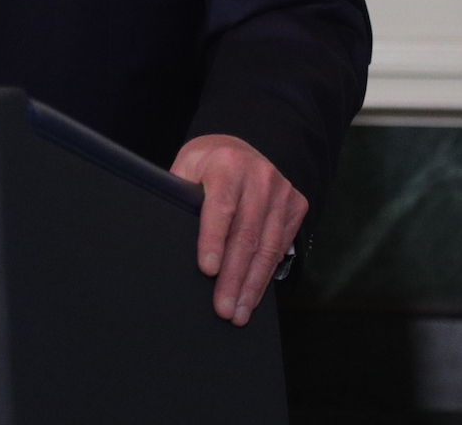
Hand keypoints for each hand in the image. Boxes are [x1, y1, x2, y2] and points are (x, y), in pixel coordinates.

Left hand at [170, 134, 305, 326]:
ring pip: (268, 247)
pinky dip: (266, 275)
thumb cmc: (207, 164)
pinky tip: (254, 296)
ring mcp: (282, 191)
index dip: (213, 240)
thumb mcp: (186, 167)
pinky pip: (281, 248)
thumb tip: (165, 236)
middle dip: (233, 277)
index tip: (207, 270)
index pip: (220, 207)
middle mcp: (260, 176)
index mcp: (227, 164)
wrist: (242, 147)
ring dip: (252, 285)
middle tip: (223, 309)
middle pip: (246, 235)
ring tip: (239, 314)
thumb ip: (179, 195)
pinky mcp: (296, 205)